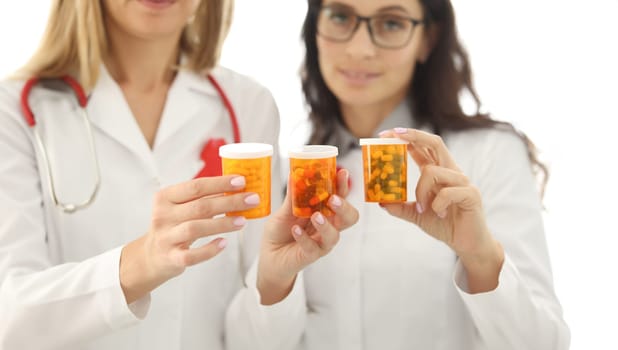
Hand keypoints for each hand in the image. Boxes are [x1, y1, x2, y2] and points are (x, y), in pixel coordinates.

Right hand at [120, 175, 259, 302]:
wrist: (151, 256)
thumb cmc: (173, 226)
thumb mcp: (180, 207)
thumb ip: (202, 197)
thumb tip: (236, 187)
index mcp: (166, 197)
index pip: (195, 186)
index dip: (220, 183)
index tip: (241, 181)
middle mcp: (163, 216)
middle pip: (200, 206)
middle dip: (230, 202)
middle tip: (252, 199)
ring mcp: (166, 238)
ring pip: (196, 228)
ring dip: (222, 223)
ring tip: (242, 221)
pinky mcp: (171, 258)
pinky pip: (191, 255)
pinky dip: (209, 249)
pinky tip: (223, 243)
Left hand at [257, 169, 358, 303]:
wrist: (269, 255)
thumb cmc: (281, 231)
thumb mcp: (284, 210)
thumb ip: (292, 196)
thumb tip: (295, 173)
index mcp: (324, 211)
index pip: (340, 197)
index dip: (343, 186)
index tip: (341, 173)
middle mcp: (327, 227)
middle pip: (349, 217)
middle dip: (344, 207)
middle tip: (333, 199)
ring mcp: (321, 242)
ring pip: (335, 235)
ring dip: (326, 225)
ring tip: (315, 216)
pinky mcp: (310, 255)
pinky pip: (313, 248)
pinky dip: (304, 238)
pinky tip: (296, 230)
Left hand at [379, 128, 503, 291]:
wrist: (467, 244)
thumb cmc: (446, 225)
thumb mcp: (417, 215)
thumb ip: (400, 207)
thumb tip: (381, 202)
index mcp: (439, 172)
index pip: (422, 147)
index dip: (406, 137)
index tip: (386, 134)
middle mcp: (451, 172)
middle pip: (435, 143)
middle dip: (414, 135)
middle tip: (395, 135)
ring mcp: (462, 181)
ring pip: (433, 172)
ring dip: (421, 191)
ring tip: (423, 208)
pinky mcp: (471, 194)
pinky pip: (447, 192)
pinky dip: (437, 203)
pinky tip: (440, 213)